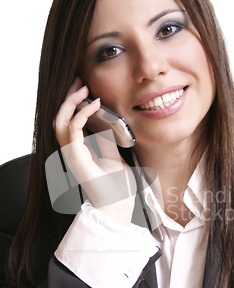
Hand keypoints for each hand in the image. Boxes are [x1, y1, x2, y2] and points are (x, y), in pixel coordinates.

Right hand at [54, 78, 135, 224]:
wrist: (119, 206)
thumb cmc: (118, 187)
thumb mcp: (114, 157)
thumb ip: (106, 142)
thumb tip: (106, 124)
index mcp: (79, 151)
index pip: (69, 122)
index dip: (74, 104)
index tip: (85, 88)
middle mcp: (71, 152)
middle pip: (60, 118)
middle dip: (68, 98)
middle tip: (80, 82)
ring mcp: (72, 155)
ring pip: (60, 122)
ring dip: (71, 103)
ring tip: (85, 89)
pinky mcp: (77, 158)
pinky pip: (72, 130)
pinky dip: (82, 114)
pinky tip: (95, 104)